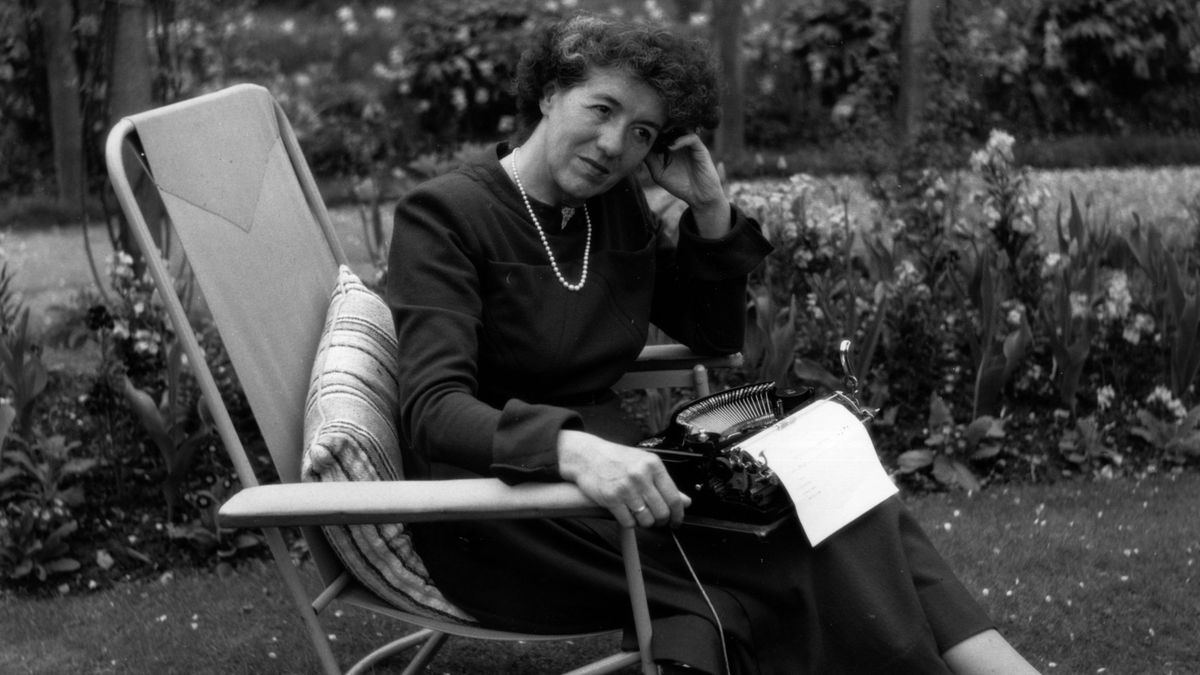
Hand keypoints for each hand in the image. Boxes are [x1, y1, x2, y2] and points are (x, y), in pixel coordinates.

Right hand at [557, 430, 690, 528]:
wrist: (588, 456)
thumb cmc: (617, 459)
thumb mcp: (644, 465)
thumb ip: (665, 484)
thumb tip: (685, 501)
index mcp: (653, 465)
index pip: (674, 498)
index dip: (678, 515)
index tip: (676, 521)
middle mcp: (641, 476)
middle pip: (662, 512)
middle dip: (661, 521)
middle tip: (657, 520)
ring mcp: (626, 488)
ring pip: (646, 520)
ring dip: (645, 522)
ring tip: (639, 514)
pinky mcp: (611, 498)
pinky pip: (629, 522)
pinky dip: (630, 522)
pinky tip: (627, 513)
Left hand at [643, 133, 729, 237]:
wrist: (699, 196)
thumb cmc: (679, 185)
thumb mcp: (658, 173)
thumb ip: (649, 160)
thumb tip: (639, 147)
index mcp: (670, 146)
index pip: (661, 131)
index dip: (652, 130)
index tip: (641, 133)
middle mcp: (681, 142)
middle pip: (671, 125)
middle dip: (661, 125)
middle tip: (650, 129)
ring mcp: (691, 145)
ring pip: (683, 127)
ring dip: (671, 128)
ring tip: (660, 134)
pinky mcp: (701, 149)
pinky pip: (692, 137)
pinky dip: (681, 140)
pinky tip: (671, 147)